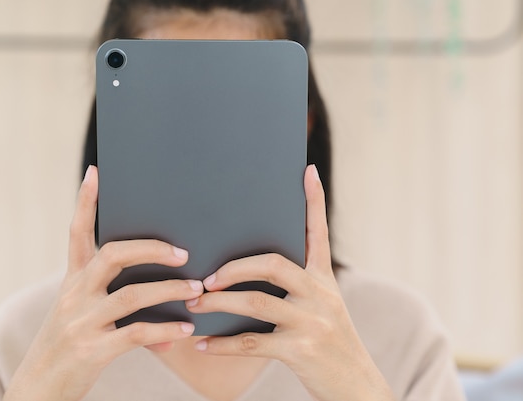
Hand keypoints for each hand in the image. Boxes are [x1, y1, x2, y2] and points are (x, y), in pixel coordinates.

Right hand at [3, 166, 203, 400]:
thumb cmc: (68, 350)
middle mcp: (74, 294)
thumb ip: (126, 315)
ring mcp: (82, 321)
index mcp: (72, 281)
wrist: (37, 391)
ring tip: (195, 290)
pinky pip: (136, 333)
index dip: (86, 202)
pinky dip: (164, 330)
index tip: (95, 173)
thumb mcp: (84, 320)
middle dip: (150, 248)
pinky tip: (185, 331)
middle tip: (182, 251)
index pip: (77, 233)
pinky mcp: (92, 349)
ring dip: (169, 290)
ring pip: (131, 295)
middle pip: (112, 255)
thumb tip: (175, 324)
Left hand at [185, 165, 394, 400]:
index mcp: (324, 278)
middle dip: (233, 267)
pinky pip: (251, 342)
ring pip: (255, 302)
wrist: (356, 386)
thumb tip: (250, 269)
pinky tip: (202, 342)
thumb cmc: (328, 341)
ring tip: (194, 304)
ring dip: (217, 304)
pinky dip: (222, 343)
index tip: (306, 171)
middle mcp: (320, 293)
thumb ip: (297, 285)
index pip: (318, 233)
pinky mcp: (300, 350)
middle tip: (207, 277)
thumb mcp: (324, 306)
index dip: (314, 201)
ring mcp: (311, 321)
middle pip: (272, 264)